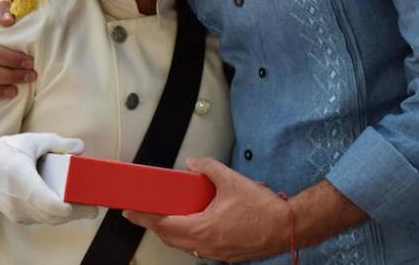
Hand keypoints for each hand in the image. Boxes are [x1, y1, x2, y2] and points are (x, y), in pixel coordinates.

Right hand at [0, 133, 96, 224]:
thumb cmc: (5, 153)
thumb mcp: (30, 141)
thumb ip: (57, 142)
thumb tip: (80, 148)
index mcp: (21, 178)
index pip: (45, 201)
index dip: (65, 207)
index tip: (81, 205)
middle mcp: (18, 200)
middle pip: (52, 215)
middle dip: (75, 213)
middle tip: (94, 207)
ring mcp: (17, 212)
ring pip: (48, 219)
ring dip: (68, 216)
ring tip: (87, 207)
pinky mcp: (19, 217)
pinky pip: (42, 219)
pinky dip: (56, 215)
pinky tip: (71, 207)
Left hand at [124, 157, 289, 262]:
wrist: (287, 227)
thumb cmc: (263, 209)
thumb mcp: (232, 180)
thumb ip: (207, 168)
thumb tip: (192, 164)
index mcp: (204, 228)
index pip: (164, 224)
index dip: (144, 218)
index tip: (131, 211)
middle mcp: (207, 245)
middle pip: (170, 238)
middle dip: (154, 226)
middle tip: (142, 215)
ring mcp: (217, 252)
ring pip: (185, 246)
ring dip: (172, 233)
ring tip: (165, 219)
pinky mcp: (227, 255)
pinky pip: (200, 248)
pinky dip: (190, 238)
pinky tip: (194, 226)